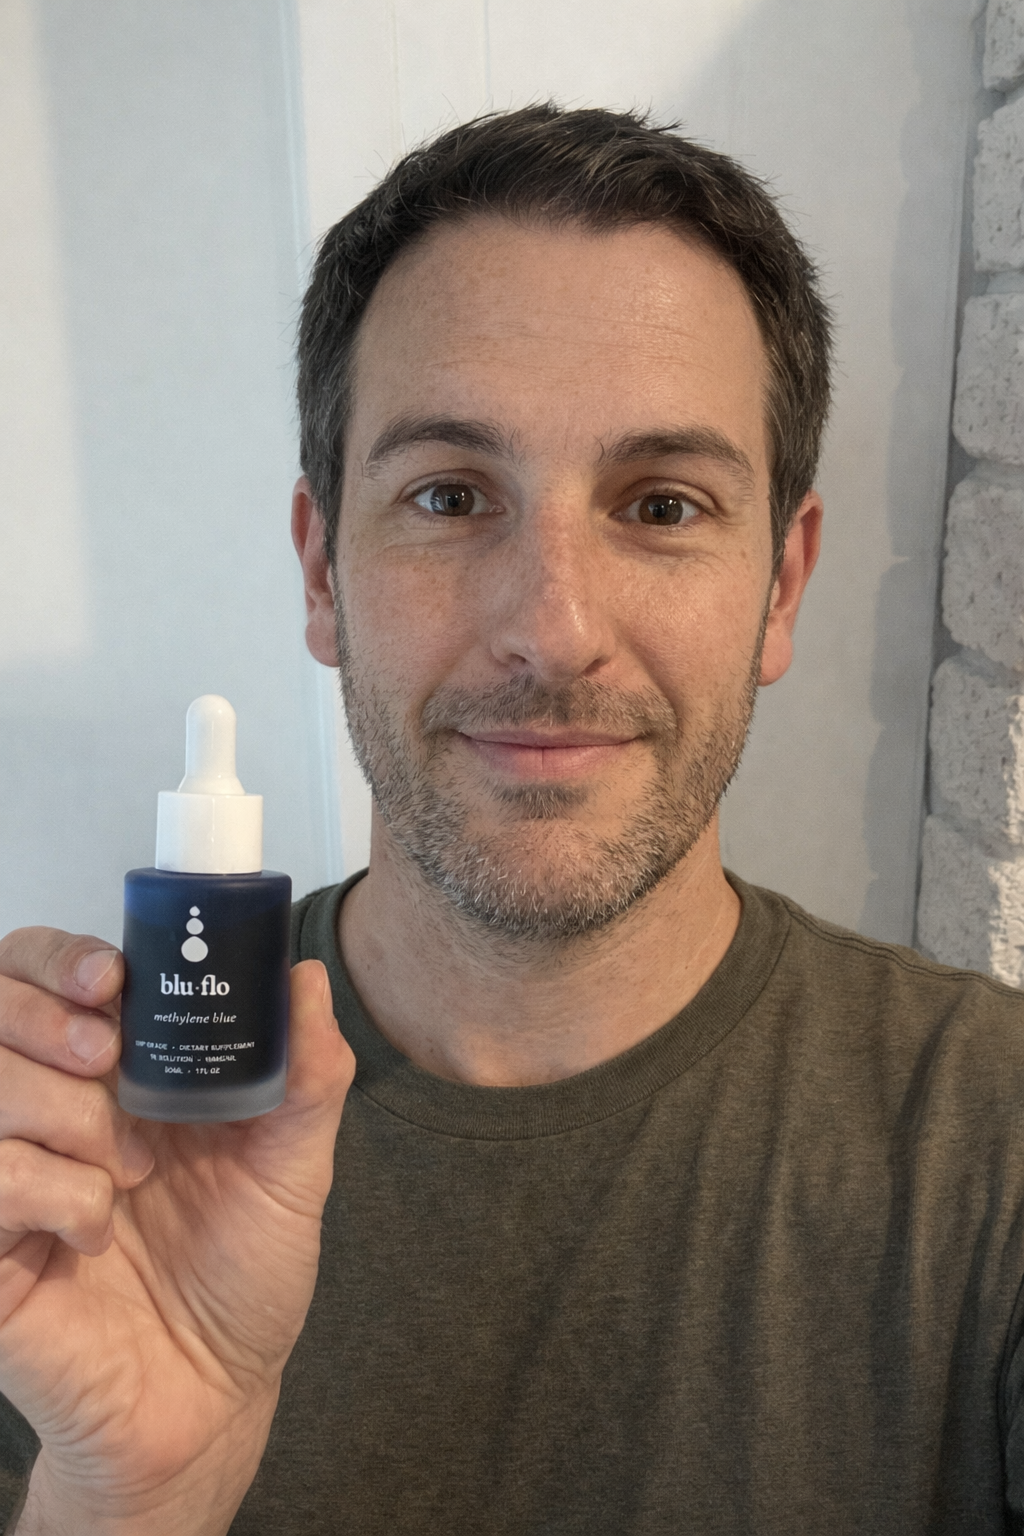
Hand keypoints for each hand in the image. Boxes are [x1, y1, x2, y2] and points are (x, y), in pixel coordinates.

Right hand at [0, 927, 353, 1534]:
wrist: (213, 1396)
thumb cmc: (244, 1275)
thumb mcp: (295, 1167)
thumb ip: (306, 1072)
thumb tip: (305, 975)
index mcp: (115, 1070)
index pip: (44, 972)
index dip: (59, 957)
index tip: (111, 979)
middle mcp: (49, 1107)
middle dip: (48, 1017)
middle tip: (108, 1059)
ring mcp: (8, 1173)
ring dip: (66, 1114)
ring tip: (129, 1170)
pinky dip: (53, 1194)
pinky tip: (95, 1233)